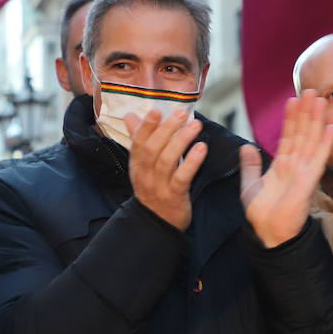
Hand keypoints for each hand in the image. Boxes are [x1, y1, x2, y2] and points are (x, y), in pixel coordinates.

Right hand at [123, 109, 207, 230]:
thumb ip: (138, 140)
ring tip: (196, 126)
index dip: (146, 126)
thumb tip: (130, 115)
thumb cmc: (153, 189)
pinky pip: (182, 177)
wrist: (156, 223)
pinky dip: (192, 161)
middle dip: (167, 129)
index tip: (156, 110)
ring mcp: (158, 186)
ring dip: (182, 140)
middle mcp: (145, 175)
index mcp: (137, 165)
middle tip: (182, 114)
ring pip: (167, 160)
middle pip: (152, 149)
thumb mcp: (142, 166)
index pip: (137, 143)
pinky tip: (202, 148)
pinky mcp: (174, 196)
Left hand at [239, 92, 332, 247]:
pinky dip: (325, 143)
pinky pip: (318, 158)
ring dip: (316, 119)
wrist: (267, 232)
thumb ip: (251, 165)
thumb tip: (247, 147)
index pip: (288, 135)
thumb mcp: (250, 184)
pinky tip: (331, 127)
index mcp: (283, 165)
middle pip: (302, 132)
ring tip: (319, 98)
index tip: (293, 99)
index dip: (291, 117)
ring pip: (311, 139)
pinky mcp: (309, 181)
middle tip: (309, 89)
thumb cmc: (261, 213)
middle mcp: (296, 165)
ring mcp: (304, 171)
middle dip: (306, 111)